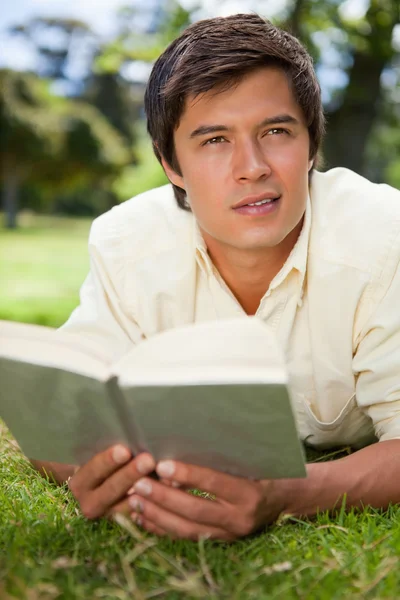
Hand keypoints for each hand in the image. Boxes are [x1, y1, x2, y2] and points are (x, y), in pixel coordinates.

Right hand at [68, 445, 155, 518]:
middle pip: (111, 489)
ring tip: (163, 476)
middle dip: (130, 474)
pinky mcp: (126, 522)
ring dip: (146, 490)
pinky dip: (154, 504)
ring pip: (127, 505)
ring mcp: (108, 516)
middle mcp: (90, 503)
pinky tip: (168, 491)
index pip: (93, 470)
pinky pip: (141, 516)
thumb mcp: (100, 456)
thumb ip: (113, 450)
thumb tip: (134, 438)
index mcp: (80, 483)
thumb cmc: (104, 463)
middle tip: (147, 460)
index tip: (124, 450)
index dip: (108, 460)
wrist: (99, 488)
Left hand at [126, 461, 286, 540]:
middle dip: (163, 498)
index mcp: (249, 493)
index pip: (214, 483)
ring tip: (135, 501)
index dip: (187, 474)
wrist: (284, 498)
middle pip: (195, 510)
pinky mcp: (221, 541)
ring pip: (188, 529)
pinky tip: (144, 517)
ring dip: (157, 516)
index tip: (162, 466)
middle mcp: (240, 518)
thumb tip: (179, 453)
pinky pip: (187, 538)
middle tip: (139, 484)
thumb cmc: (263, 468)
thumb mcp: (248, 458)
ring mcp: (230, 534)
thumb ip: (219, 457)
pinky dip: (163, 528)